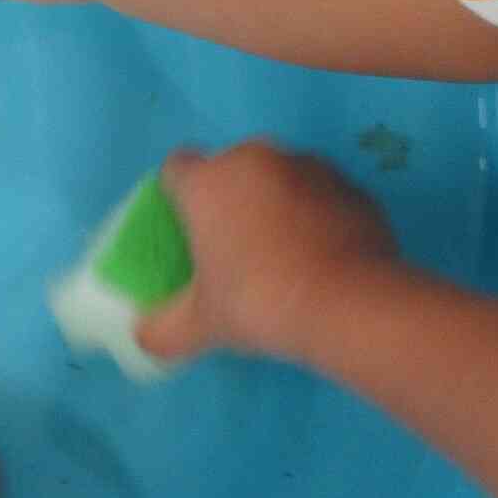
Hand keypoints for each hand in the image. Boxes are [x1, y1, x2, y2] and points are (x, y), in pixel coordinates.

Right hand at [141, 141, 399, 364]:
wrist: (351, 305)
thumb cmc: (259, 302)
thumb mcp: (200, 326)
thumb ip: (162, 329)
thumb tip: (143, 338)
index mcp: (208, 182)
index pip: (177, 168)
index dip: (178, 196)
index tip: (188, 231)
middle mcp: (256, 159)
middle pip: (232, 169)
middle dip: (231, 199)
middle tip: (235, 249)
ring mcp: (311, 168)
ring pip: (281, 179)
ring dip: (277, 204)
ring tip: (285, 255)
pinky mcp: (354, 188)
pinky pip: (323, 197)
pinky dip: (319, 217)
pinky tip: (323, 258)